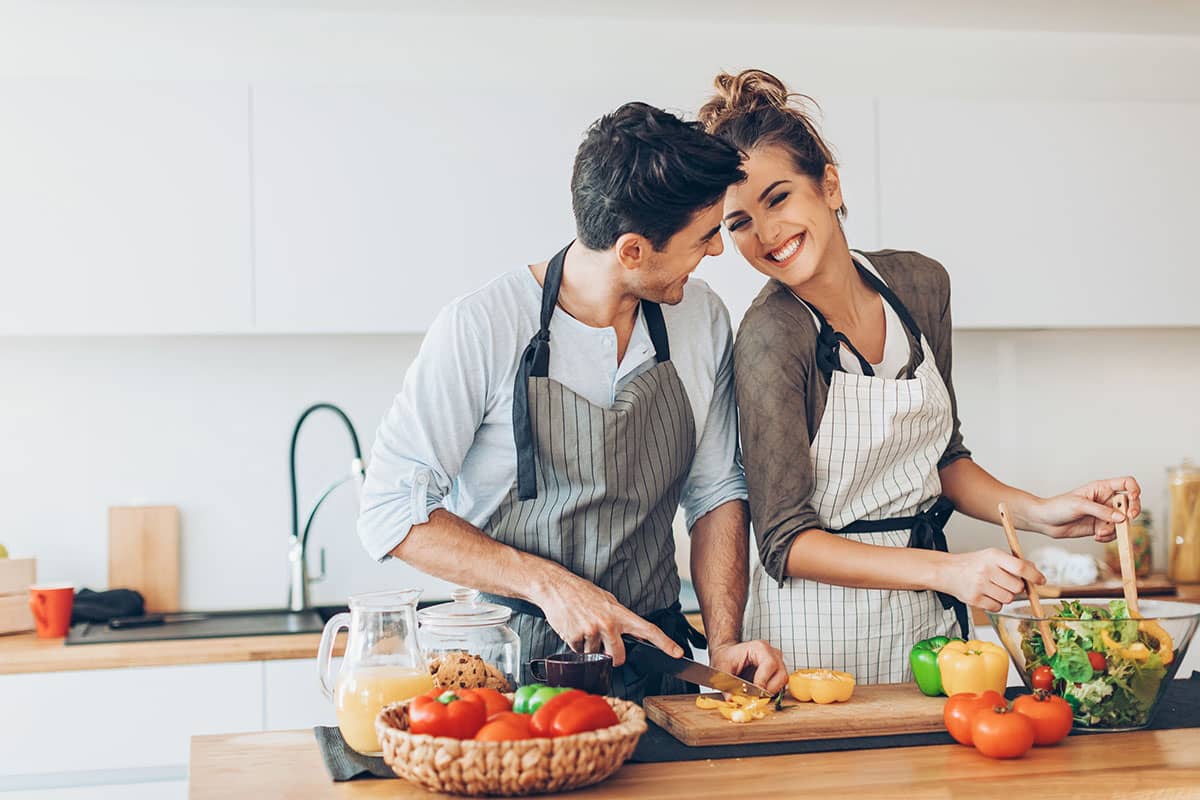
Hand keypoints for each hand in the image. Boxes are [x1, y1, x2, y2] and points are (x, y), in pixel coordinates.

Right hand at [532, 571, 681, 666]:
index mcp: (620, 613)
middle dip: (613, 657)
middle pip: (619, 656)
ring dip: (590, 648)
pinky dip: (576, 645)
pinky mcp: (575, 637)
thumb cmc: (583, 593)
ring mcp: (591, 631)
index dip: (665, 643)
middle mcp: (608, 623)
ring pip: (595, 655)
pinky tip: (573, 628)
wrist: (556, 586)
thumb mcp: (608, 601)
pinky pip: (579, 652)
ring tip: (583, 627)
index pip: (648, 630)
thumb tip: (638, 636)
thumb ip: (622, 619)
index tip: (678, 653)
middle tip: (605, 647)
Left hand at [708, 640, 789, 694]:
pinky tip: (759, 693)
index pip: (769, 665)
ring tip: (755, 695)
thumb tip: (730, 698)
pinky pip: (780, 684)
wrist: (728, 654)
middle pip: (781, 675)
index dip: (763, 681)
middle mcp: (772, 653)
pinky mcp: (777, 672)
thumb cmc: (727, 657)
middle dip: (768, 690)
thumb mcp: (722, 668)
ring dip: (770, 692)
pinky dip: (771, 691)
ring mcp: (777, 662)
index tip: (754, 694)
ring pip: (783, 681)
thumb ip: (726, 683)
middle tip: (755, 697)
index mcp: (760, 648)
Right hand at [940, 548, 1044, 611]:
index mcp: (993, 556)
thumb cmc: (973, 563)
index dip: (1034, 575)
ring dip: (1006, 596)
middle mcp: (986, 570)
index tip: (1041, 580)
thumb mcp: (992, 555)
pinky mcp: (974, 600)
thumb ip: (1013, 562)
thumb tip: (1035, 571)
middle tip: (1007, 583)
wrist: (947, 571)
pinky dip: (995, 603)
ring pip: (1009, 599)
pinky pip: (997, 607)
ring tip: (994, 588)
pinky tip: (987, 595)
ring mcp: (980, 586)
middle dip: (1017, 588)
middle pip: (1017, 588)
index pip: (1020, 567)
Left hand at [1028, 476, 1141, 542]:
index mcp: (1102, 488)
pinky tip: (1096, 536)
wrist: (1045, 521)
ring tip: (1099, 532)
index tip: (1133, 498)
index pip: (1127, 483)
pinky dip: (1108, 536)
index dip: (1135, 489)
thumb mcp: (1079, 505)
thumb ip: (1101, 511)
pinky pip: (1114, 533)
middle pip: (1130, 504)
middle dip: (1132, 513)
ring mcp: (1104, 514)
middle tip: (1126, 520)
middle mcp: (1106, 500)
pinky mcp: (1100, 526)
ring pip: (1122, 522)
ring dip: (1114, 529)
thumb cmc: (1058, 507)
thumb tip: (1122, 518)